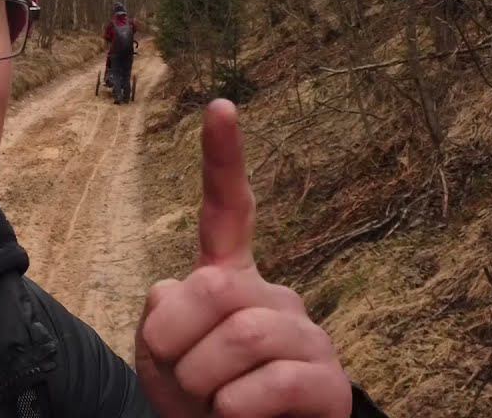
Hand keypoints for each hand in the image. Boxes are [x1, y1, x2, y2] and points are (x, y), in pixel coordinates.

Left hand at [134, 99, 351, 416]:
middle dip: (176, 344)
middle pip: (214, 289)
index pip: (228, 211)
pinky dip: (237, 408)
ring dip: (202, 382)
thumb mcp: (161, 357)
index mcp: (231, 279)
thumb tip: (182, 290)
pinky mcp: (331, 384)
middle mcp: (276, 296)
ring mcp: (308, 337)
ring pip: (241, 336)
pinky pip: (275, 381)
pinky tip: (236, 416)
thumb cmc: (197, 404)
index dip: (224, 160)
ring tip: (211, 405)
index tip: (220, 106)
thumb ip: (161, 313)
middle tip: (182, 380)